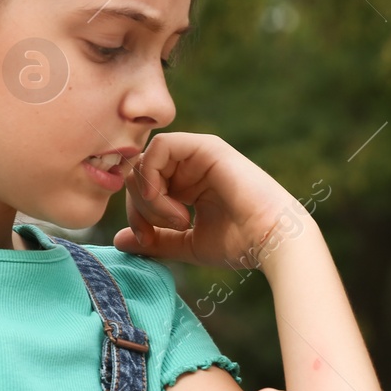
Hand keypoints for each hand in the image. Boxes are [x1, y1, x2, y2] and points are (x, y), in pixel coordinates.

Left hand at [111, 132, 309, 266]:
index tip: (146, 240)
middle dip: (136, 207)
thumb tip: (119, 241)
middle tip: (152, 233)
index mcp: (187, 185)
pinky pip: (160, 146)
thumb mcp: (187, 244)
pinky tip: (167, 202)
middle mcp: (190, 166)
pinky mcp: (205, 147)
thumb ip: (155, 240)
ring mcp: (198, 154)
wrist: (272, 240)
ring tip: (175, 220)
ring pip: (145, 161)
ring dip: (148, 196)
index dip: (135, 213)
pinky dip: (153, 176)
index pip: (142, 188)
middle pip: (138, 173)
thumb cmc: (238, 244)